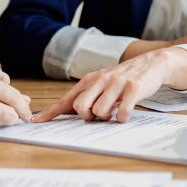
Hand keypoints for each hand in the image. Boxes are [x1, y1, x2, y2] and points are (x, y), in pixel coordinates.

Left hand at [32, 47, 186, 124]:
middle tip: (98, 116)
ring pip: (99, 112)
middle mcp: (100, 80)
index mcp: (89, 81)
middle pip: (80, 107)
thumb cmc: (122, 79)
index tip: (35, 122)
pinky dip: (122, 118)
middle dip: (87, 117)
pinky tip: (125, 114)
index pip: (66, 99)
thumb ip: (85, 97)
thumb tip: (62, 113)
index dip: (50, 112)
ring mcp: (116, 84)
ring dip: (106, 118)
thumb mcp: (100, 84)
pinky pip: (122, 113)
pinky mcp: (133, 89)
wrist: (151, 64)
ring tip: (114, 112)